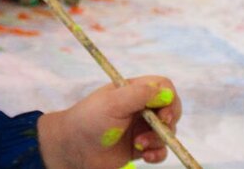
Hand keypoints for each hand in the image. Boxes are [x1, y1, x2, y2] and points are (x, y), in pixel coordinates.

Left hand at [37, 76, 181, 168]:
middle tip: (159, 129)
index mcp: (132, 90)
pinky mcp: (139, 147)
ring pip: (166, 132)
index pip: (163, 87)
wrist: (72, 148)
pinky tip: (146, 156)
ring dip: (158, 140)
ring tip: (139, 144)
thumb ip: (139, 95)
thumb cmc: (89, 120)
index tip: (164, 114)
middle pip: (170, 109)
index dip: (169, 99)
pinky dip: (158, 153)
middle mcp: (139, 107)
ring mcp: (140, 127)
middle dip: (167, 122)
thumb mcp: (113, 103)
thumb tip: (167, 92)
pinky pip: (160, 150)